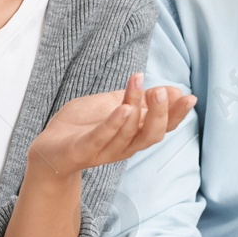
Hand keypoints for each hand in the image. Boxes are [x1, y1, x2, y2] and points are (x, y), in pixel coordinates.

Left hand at [27, 72, 193, 178]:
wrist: (48, 148)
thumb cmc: (82, 126)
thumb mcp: (113, 105)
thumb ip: (139, 99)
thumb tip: (173, 89)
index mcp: (134, 135)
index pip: (163, 127)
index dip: (177, 114)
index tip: (189, 97)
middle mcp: (125, 146)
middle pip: (152, 134)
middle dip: (161, 113)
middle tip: (163, 91)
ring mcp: (105, 150)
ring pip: (129, 134)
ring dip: (137, 109)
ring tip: (141, 86)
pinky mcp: (84, 150)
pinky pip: (102, 138)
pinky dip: (114, 124)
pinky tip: (123, 108)